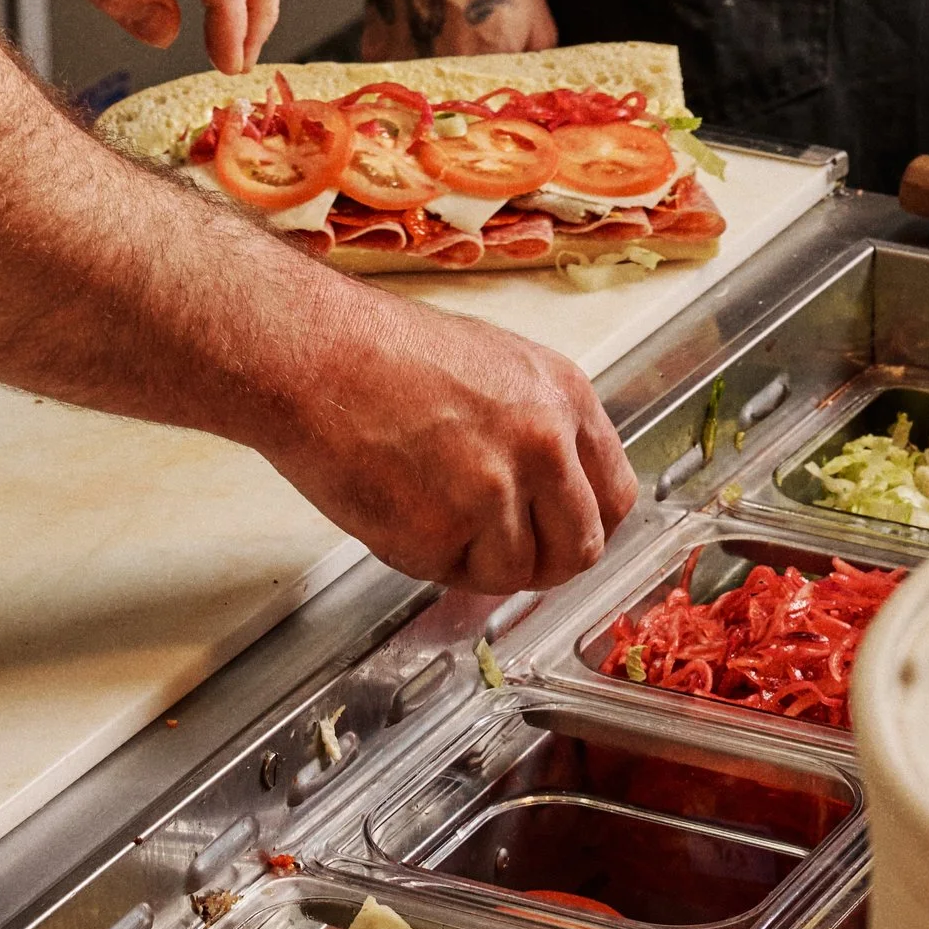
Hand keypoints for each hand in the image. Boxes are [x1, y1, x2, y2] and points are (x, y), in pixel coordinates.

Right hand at [272, 288, 637, 592]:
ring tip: (428, 507)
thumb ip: (538, 428)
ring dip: (476, 561)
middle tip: (498, 551)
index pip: (614, 495)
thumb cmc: (383, 352)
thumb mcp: (494, 365)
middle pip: (579, 549)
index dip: (586, 526)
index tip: (562, 537)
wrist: (314, 354)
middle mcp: (544, 444)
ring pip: (516, 573)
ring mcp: (497, 491)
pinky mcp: (445, 532)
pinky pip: (454, 576)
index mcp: (564, 396)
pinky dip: (428, 560)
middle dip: (541, 562)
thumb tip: (555, 489)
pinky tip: (398, 507)